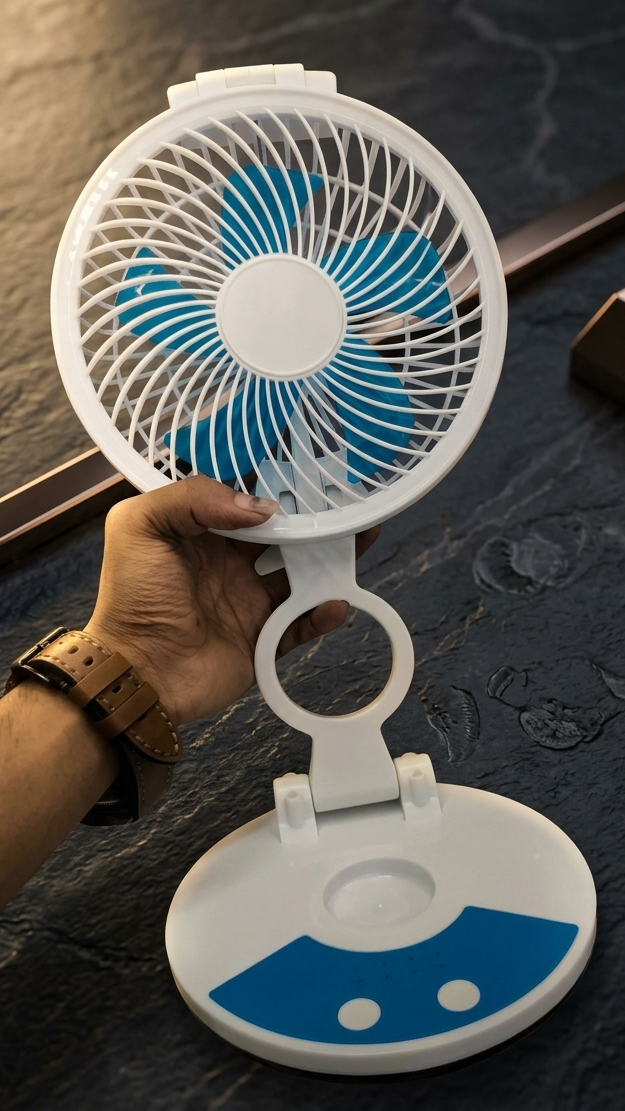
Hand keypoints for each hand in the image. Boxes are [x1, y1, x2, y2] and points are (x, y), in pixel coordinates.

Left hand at [85, 476, 378, 724]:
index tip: (310, 474)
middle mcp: (228, 564)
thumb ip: (193, 498)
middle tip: (348, 504)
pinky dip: (323, 613)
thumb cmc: (132, 597)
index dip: (275, 488)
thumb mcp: (140, 526)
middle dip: (315, 520)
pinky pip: (301, 624)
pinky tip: (335, 601)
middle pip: (281, 536)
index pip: (244, 504)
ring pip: (301, 575)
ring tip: (362, 539)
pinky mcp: (262, 639)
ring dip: (331, 560)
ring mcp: (247, 602)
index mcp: (200, 534)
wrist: (139, 673)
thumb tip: (261, 507)